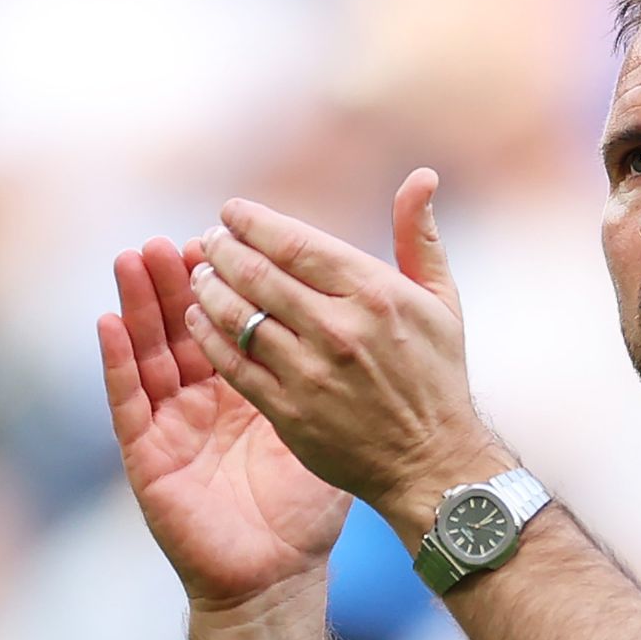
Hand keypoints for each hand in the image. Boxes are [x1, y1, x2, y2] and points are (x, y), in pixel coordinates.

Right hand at [99, 236, 351, 608]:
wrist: (276, 577)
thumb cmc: (306, 511)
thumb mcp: (330, 430)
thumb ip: (341, 377)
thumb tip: (374, 322)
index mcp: (249, 388)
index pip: (234, 319)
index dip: (229, 279)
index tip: (230, 231)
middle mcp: (204, 399)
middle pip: (185, 325)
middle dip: (179, 279)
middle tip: (179, 235)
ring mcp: (172, 424)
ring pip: (149, 351)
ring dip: (138, 304)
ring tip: (135, 255)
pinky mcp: (146, 455)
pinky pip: (126, 402)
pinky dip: (115, 363)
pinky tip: (107, 323)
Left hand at [176, 169, 507, 537]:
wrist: (432, 462)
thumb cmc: (436, 377)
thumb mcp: (441, 301)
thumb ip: (419, 236)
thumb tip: (421, 176)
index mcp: (376, 294)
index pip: (296, 243)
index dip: (254, 222)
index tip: (231, 212)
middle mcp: (341, 329)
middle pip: (258, 273)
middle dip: (222, 249)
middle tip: (208, 240)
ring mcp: (312, 372)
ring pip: (239, 315)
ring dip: (209, 287)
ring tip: (200, 274)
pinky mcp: (290, 411)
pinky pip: (233, 363)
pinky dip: (208, 335)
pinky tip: (199, 319)